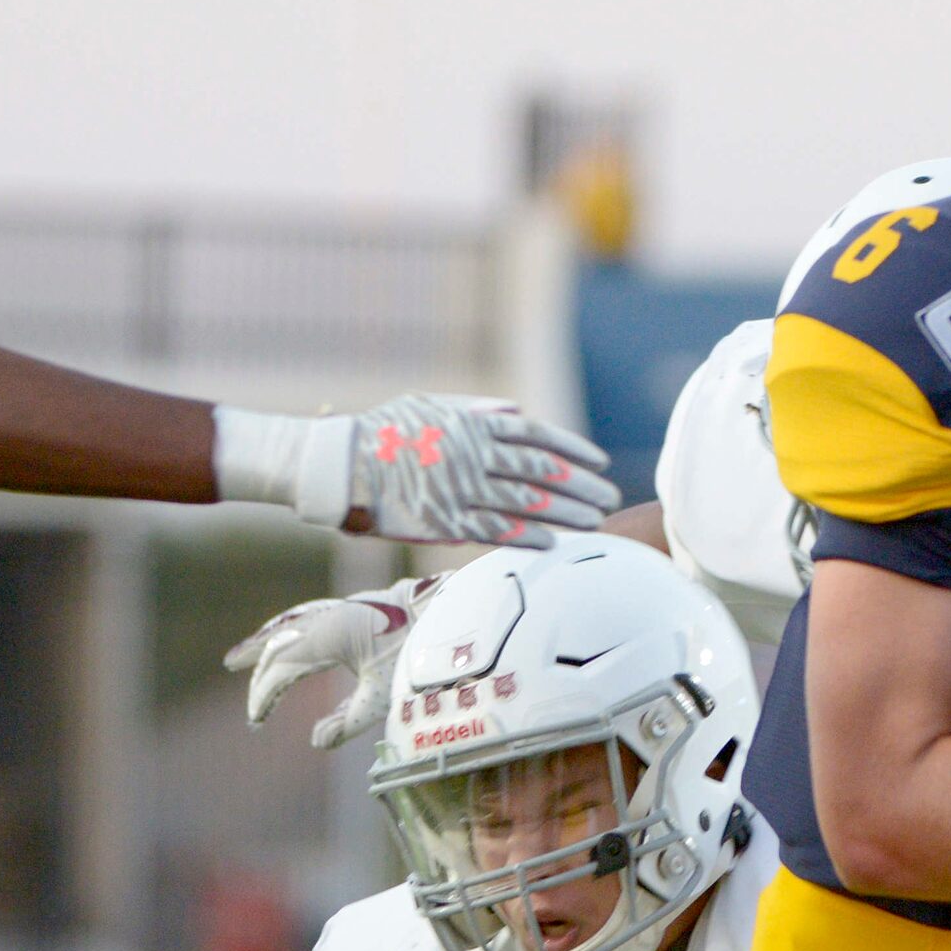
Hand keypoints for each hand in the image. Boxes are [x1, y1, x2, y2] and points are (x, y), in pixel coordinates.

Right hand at [224, 576, 438, 748]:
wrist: (444, 612)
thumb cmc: (417, 654)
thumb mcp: (384, 695)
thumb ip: (349, 721)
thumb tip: (317, 742)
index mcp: (328, 638)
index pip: (282, 669)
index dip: (264, 695)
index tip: (256, 719)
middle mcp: (326, 620)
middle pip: (278, 647)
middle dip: (259, 674)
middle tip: (250, 704)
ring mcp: (335, 610)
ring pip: (286, 626)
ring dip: (263, 644)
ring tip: (240, 658)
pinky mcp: (347, 608)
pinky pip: (303, 618)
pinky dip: (285, 631)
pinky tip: (280, 638)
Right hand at [321, 395, 617, 545]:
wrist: (340, 464)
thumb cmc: (386, 432)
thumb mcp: (432, 406)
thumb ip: (477, 408)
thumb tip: (518, 412)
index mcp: (472, 425)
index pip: (537, 437)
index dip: (572, 449)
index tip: (600, 461)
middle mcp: (473, 456)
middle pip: (540, 471)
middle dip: (580, 485)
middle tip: (610, 497)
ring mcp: (461, 490)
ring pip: (525, 503)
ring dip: (565, 514)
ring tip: (595, 522)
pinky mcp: (445, 521)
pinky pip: (494, 530)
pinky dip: (526, 537)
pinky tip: (553, 544)